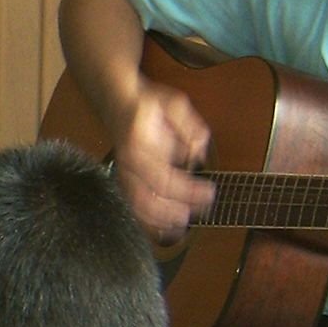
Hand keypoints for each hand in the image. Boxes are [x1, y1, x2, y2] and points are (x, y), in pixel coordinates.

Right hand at [112, 81, 214, 242]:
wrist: (118, 101)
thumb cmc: (147, 104)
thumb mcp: (175, 105)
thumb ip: (190, 129)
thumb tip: (197, 154)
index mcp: (139, 143)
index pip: (163, 176)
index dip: (187, 190)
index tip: (208, 192)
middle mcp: (128, 161)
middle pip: (146, 197)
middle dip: (172, 211)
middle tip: (195, 214)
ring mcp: (123, 171)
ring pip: (136, 204)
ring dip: (159, 219)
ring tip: (180, 225)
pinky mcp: (123, 177)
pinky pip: (132, 203)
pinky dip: (147, 218)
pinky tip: (163, 225)